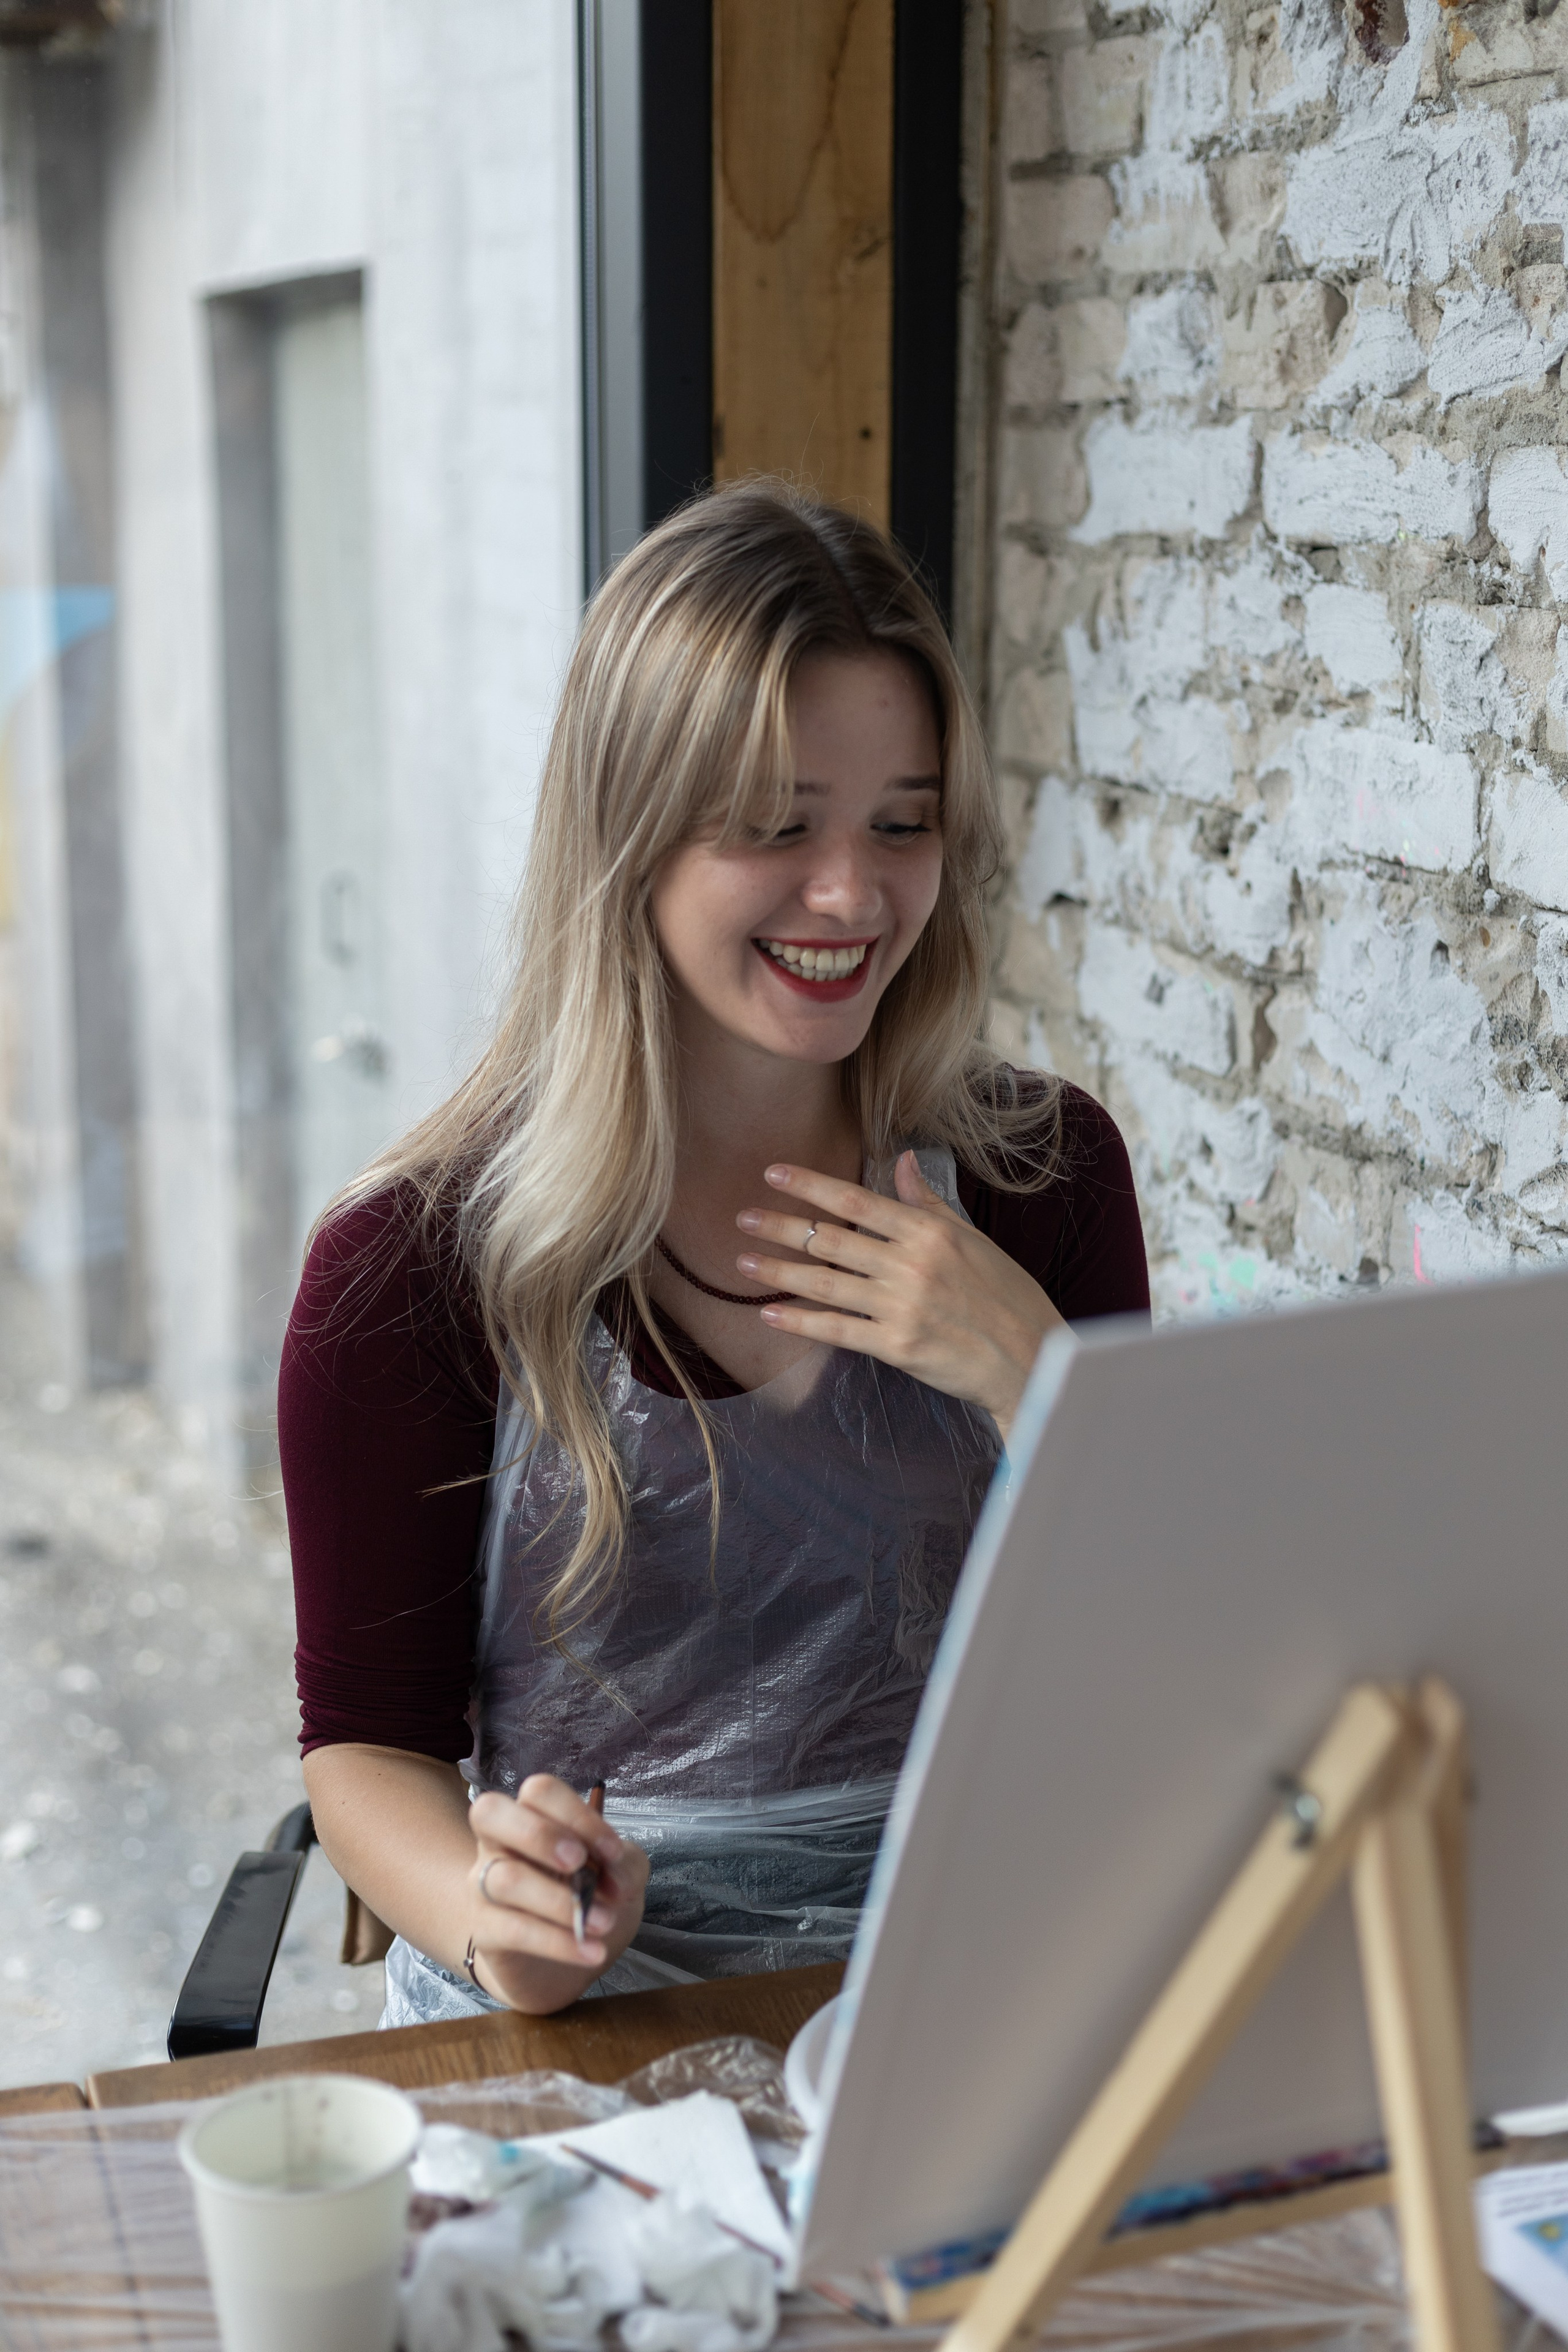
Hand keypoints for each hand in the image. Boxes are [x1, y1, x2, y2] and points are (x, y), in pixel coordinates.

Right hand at [466, 1775, 648, 2012]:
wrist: (563, 1966)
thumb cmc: (588, 1900)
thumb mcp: (620, 1875)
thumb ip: (624, 1865)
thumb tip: (614, 1879)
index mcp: (531, 1816)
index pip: (539, 1792)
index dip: (576, 1814)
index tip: (613, 1852)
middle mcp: (498, 1844)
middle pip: (490, 1812)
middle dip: (539, 1834)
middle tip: (578, 1862)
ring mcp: (484, 1887)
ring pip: (506, 1879)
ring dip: (561, 1901)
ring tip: (604, 1922)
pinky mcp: (485, 1932)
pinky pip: (512, 1930)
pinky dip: (557, 1942)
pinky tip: (590, 1951)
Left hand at [735, 1152, 1063, 1437]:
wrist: (1030, 1357)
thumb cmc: (1005, 1296)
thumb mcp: (971, 1238)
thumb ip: (927, 1202)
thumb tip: (902, 1160)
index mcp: (930, 1231)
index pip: (856, 1199)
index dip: (809, 1185)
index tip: (773, 1174)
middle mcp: (912, 1263)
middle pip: (831, 1238)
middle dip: (781, 1227)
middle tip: (742, 1218)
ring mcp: (903, 1305)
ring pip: (826, 1283)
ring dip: (778, 1272)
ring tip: (742, 1265)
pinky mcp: (897, 1345)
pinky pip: (837, 1329)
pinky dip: (801, 1322)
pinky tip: (770, 1314)